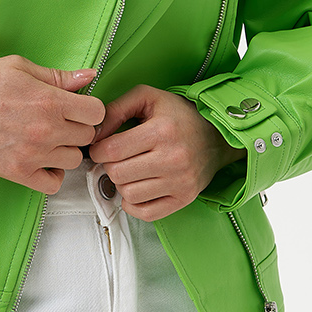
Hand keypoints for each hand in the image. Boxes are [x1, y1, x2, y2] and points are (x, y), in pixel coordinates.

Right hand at [0, 54, 105, 193]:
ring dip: (65, 149)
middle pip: (87, 136)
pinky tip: (42, 159)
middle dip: (76, 126)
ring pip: (74, 160)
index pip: (96, 112)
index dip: (89, 107)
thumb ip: (57, 75)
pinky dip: (52, 173)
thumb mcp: (17, 67)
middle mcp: (46, 131)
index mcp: (49, 101)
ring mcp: (33, 155)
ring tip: (47, 139)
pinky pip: (53, 183)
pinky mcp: (18, 173)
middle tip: (59, 120)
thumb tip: (88, 76)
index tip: (77, 106)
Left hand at [86, 84, 245, 220]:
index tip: (101, 147)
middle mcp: (173, 159)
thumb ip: (116, 109)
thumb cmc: (180, 116)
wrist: (217, 136)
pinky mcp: (184, 199)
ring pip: (129, 195)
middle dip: (109, 165)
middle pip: (117, 174)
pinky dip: (133, 204)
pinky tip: (137, 188)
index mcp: (162, 131)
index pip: (112, 150)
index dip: (98, 149)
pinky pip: (146, 213)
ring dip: (121, 185)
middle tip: (116, 158)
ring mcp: (180, 182)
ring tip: (129, 171)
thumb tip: (94, 133)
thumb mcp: (148, 98)